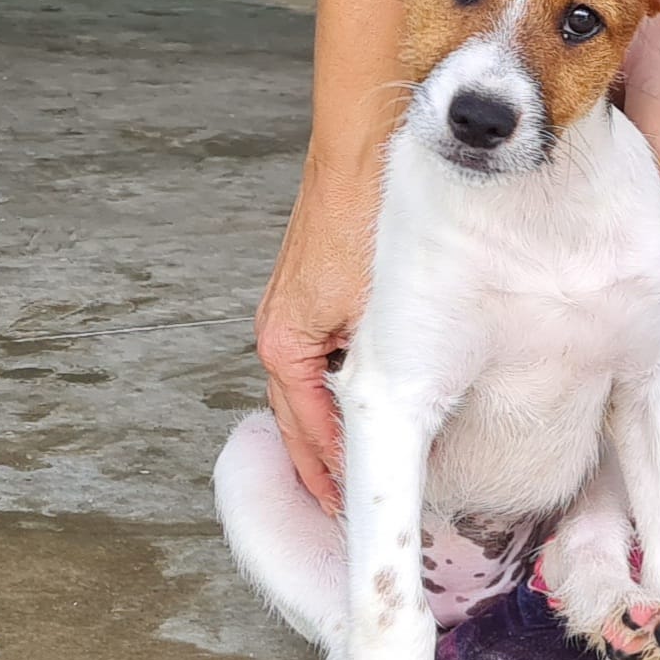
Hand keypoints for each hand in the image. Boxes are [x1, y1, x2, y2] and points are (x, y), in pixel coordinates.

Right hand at [254, 155, 379, 513]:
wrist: (360, 152)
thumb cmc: (359, 221)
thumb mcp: (366, 314)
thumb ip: (365, 374)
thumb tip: (377, 427)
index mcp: (286, 344)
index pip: (305, 430)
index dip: (328, 472)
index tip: (348, 506)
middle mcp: (282, 331)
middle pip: (297, 416)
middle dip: (318, 462)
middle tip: (342, 504)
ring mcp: (296, 311)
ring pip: (307, 386)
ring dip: (324, 426)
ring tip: (349, 463)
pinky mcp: (316, 292)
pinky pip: (319, 356)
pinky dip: (332, 388)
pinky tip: (358, 396)